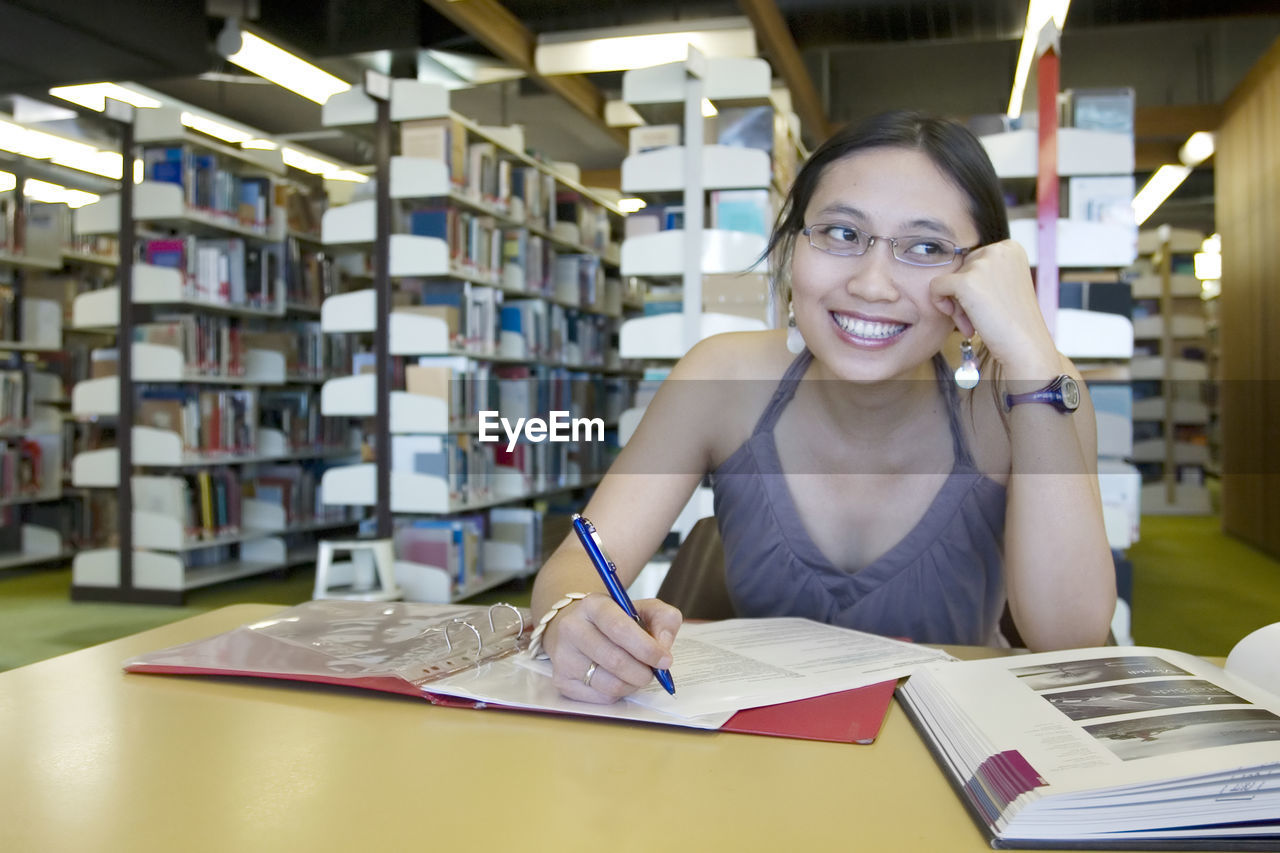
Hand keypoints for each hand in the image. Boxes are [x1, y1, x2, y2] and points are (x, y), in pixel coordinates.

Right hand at [544, 595, 681, 703]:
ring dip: (633, 684)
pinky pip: (601, 697)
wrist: (575, 629)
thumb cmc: (614, 621)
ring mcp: (563, 656)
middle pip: (615, 660)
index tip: (665, 660)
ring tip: (636, 674)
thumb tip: (663, 647)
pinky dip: (618, 693)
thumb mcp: (642, 609)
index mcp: (593, 605)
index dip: (646, 648)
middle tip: (654, 672)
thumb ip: (663, 620)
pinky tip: (618, 679)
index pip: (619, 628)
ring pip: (610, 684)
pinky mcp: (562, 680)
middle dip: (643, 672)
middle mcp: (572, 628)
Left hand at [928, 239, 1061, 380]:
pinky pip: (935, 286)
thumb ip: (983, 272)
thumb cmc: (1013, 320)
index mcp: (1010, 247)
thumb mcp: (1003, 285)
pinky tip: (958, 319)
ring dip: (957, 303)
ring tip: (974, 322)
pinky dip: (939, 303)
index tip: (987, 304)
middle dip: (964, 294)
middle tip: (978, 317)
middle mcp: (998, 249)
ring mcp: (983, 263)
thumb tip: (951, 271)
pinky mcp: (966, 281)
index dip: (975, 285)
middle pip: (961, 268)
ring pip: (949, 279)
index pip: (974, 261)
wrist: (1025, 344)